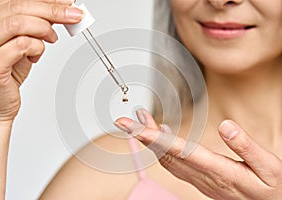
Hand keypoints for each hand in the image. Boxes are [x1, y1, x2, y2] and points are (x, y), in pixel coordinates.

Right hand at [0, 0, 82, 121]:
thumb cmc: (5, 78)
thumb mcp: (21, 46)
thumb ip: (34, 29)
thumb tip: (58, 13)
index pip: (14, 1)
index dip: (45, 1)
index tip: (67, 4)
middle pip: (17, 7)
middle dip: (52, 10)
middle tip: (74, 15)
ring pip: (17, 24)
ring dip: (44, 28)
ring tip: (53, 38)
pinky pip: (20, 45)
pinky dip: (37, 47)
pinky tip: (37, 55)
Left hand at [114, 109, 281, 199]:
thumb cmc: (271, 188)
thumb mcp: (268, 167)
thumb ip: (246, 146)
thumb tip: (226, 126)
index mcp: (217, 171)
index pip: (177, 151)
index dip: (153, 138)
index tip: (134, 127)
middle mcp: (202, 175)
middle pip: (165, 154)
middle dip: (142, 136)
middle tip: (125, 120)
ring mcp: (199, 179)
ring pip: (166, 158)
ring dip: (150, 139)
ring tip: (140, 120)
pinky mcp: (200, 178)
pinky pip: (174, 162)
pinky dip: (162, 147)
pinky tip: (161, 133)